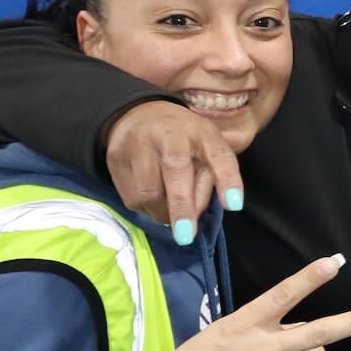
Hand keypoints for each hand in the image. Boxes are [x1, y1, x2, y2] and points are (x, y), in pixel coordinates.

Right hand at [104, 100, 244, 235]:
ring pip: (149, 191)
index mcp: (201, 131)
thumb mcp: (205, 149)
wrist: (137, 115)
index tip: (234, 205)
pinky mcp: (115, 158)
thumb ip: (209, 178)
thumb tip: (195, 214)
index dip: (228, 180)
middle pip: (176, 170)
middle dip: (182, 206)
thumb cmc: (184, 140)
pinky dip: (145, 208)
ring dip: (162, 211)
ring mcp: (138, 143)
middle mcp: (170, 133)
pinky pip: (131, 197)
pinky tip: (153, 201)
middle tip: (186, 235)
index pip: (218, 153)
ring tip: (170, 211)